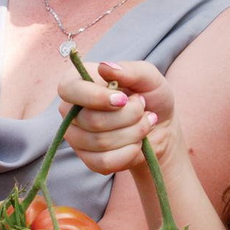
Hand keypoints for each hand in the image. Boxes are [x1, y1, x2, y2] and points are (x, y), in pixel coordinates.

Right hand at [58, 60, 179, 174]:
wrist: (160, 126)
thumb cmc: (150, 96)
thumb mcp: (148, 76)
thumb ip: (129, 70)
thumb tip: (105, 67)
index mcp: (77, 83)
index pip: (69, 90)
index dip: (96, 97)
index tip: (123, 99)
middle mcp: (70, 110)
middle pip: (92, 120)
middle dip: (128, 116)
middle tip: (143, 109)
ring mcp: (77, 137)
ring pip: (100, 142)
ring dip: (133, 133)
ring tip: (145, 123)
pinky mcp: (88, 159)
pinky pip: (104, 162)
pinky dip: (129, 153)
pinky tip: (137, 143)